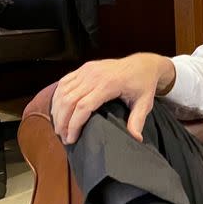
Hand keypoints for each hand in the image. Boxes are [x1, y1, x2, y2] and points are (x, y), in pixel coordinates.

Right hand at [51, 53, 175, 144]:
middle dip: (62, 122)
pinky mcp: (84, 68)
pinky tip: (58, 110)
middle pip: (68, 101)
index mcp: (109, 84)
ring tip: (59, 128)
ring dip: (57, 111)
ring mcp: (87, 70)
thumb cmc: (144, 84)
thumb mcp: (145, 103)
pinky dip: (57, 97)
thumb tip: (136, 139)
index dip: (74, 125)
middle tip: (64, 138)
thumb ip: (138, 120)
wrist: (143, 64)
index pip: (83, 106)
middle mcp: (95, 75)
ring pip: (62, 92)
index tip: (72, 139)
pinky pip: (64, 82)